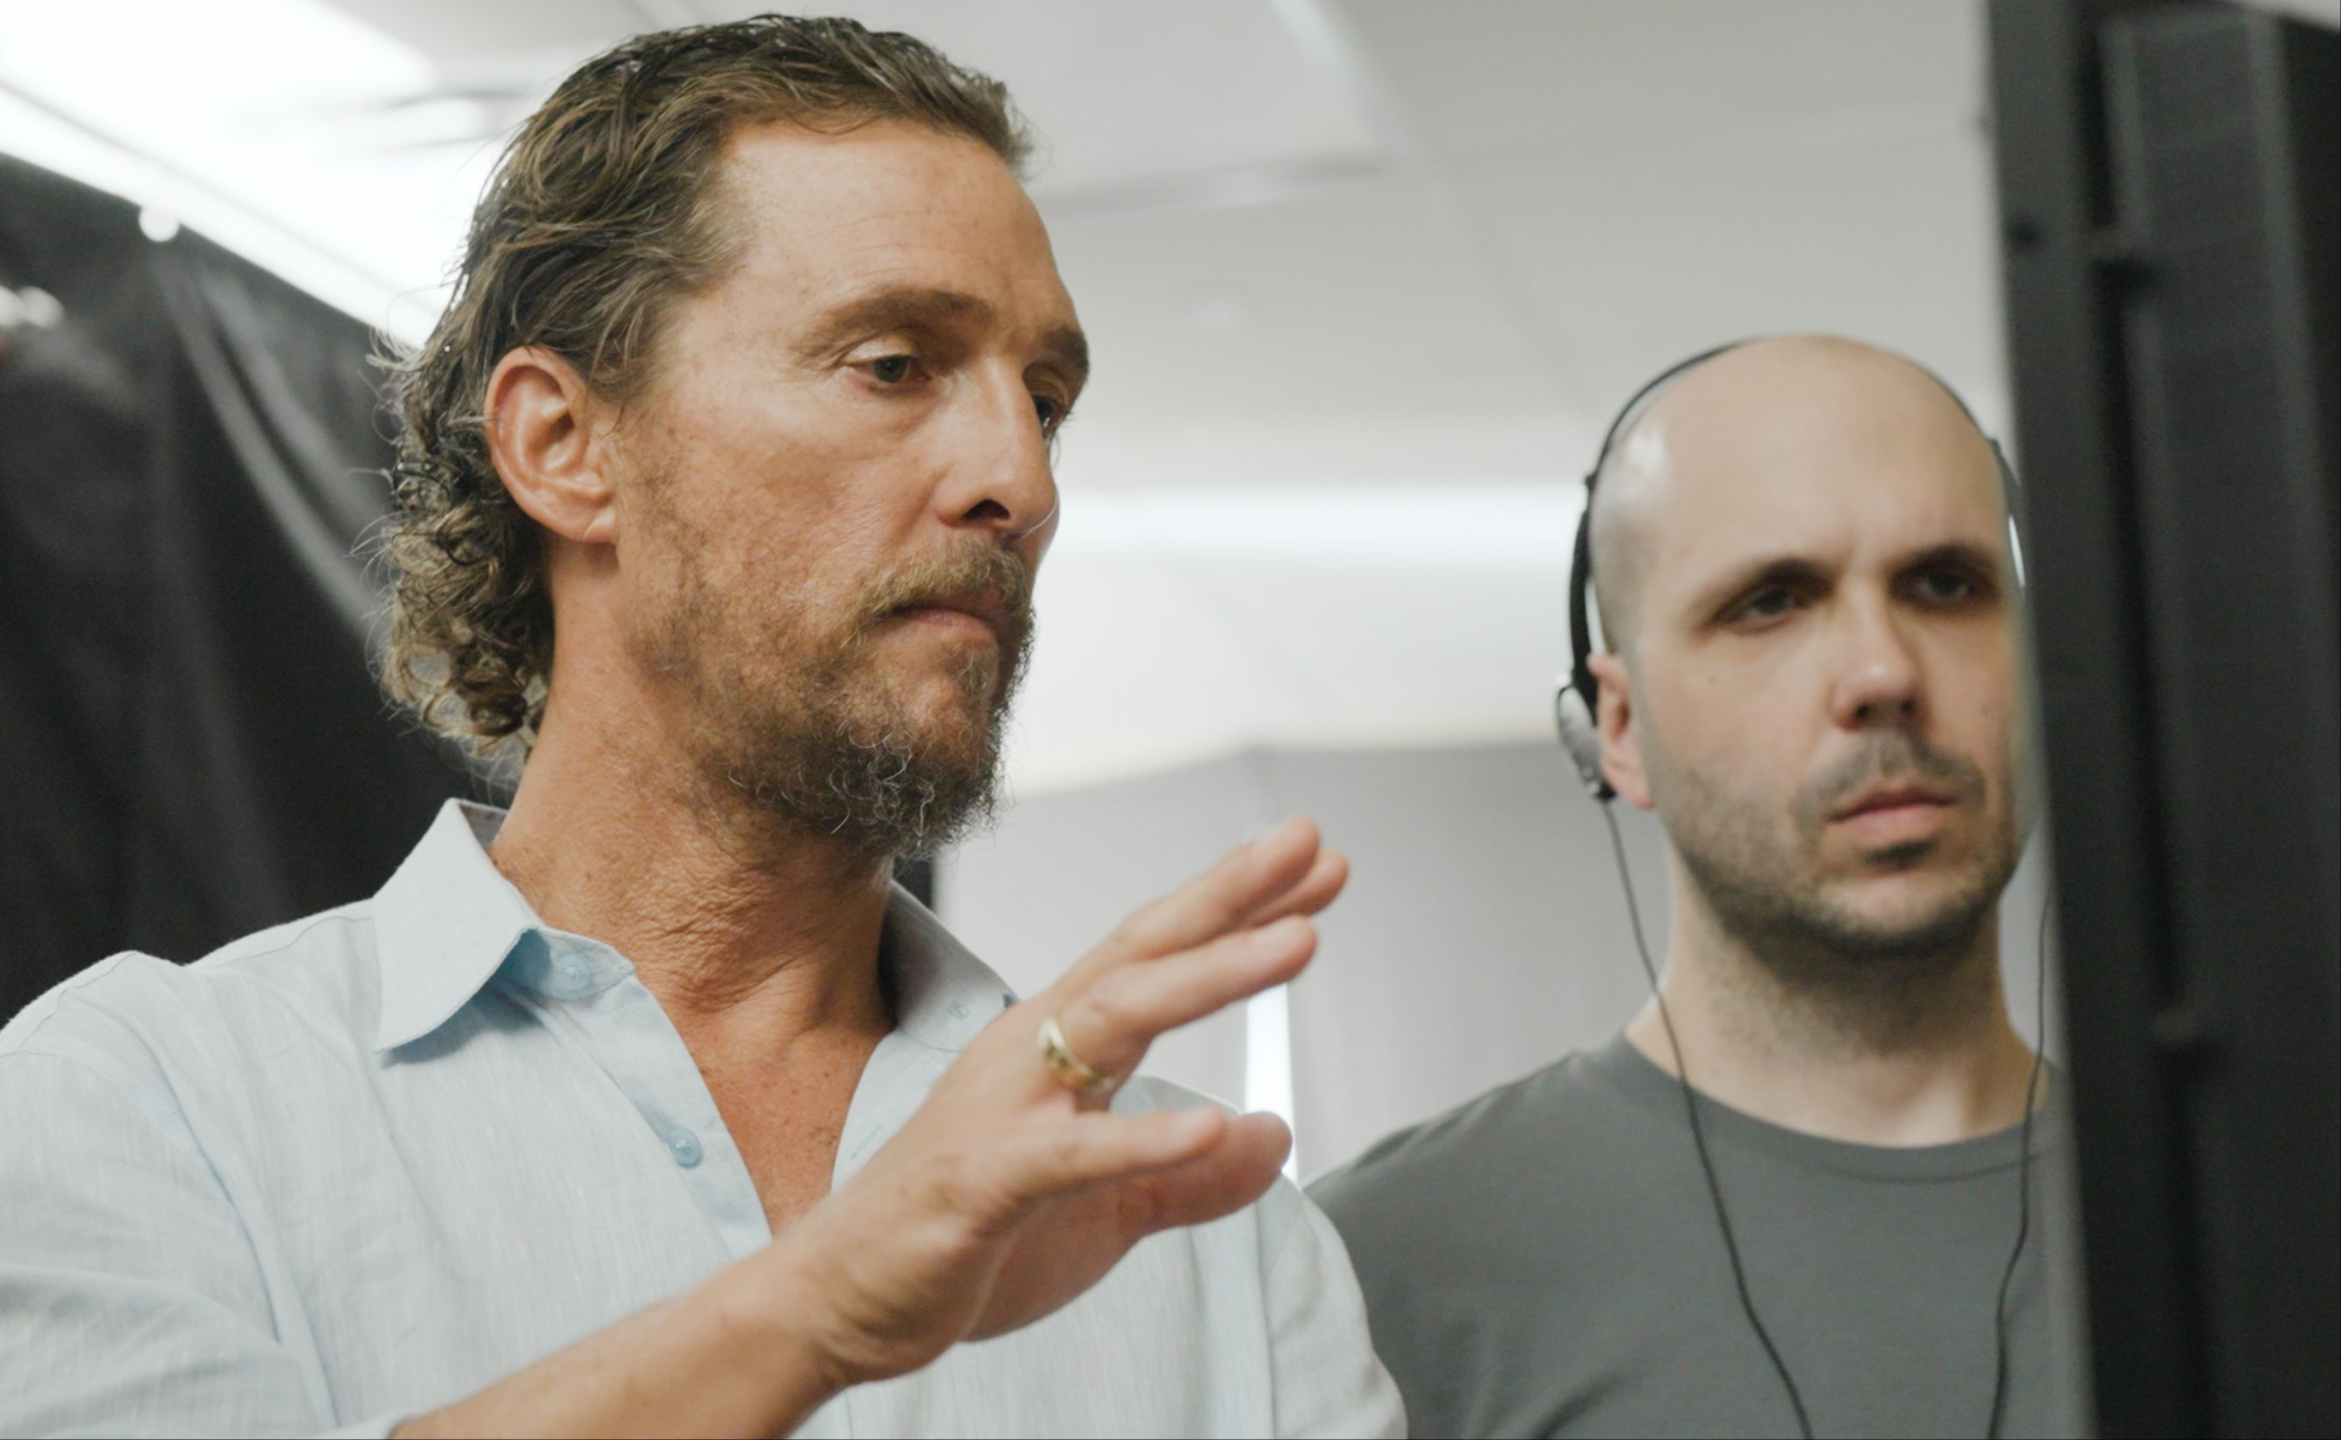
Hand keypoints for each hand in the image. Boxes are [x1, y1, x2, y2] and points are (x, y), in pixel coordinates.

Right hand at [772, 816, 1346, 1389]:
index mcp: (1056, 1050)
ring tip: (1297, 942)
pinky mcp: (981, 1184)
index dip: (1237, 909)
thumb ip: (1186, 1176)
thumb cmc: (956, 1238)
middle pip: (1140, 956)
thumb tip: (1272, 1135)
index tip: (1318, 865)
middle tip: (1310, 845)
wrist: (835, 1302)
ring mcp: (1002, 1111)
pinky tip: (1212, 1123)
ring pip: (1114, 1020)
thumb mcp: (1103, 1212)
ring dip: (1209, 975)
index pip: (1157, 959)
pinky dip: (1140, 1137)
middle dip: (1228, 897)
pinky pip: (1070, 1155)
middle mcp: (1029, 1055)